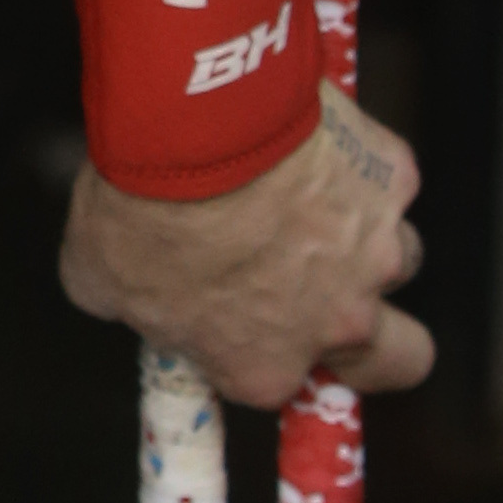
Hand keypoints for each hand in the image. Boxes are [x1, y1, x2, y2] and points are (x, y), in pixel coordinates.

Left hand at [58, 80, 434, 409]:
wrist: (192, 126)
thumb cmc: (144, 205)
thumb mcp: (100, 280)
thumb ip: (132, 305)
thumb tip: (124, 292)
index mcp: (266, 366)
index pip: (276, 376)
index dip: (252, 341)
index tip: (226, 307)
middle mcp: (339, 320)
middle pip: (402, 358)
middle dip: (382, 342)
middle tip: (330, 299)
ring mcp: (377, 250)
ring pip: (398, 257)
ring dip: (362, 239)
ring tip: (304, 196)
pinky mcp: (394, 177)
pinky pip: (386, 177)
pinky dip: (357, 161)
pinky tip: (308, 136)